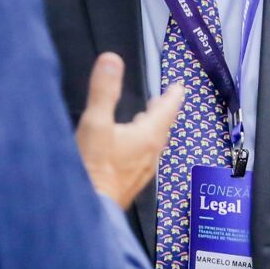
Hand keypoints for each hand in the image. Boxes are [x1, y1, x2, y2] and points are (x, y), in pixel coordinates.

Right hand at [76, 53, 184, 208]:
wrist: (90, 207)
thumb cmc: (94, 168)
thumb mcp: (95, 123)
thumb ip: (104, 90)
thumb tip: (111, 60)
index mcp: (148, 136)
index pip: (167, 110)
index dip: (173, 96)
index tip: (179, 87)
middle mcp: (150, 153)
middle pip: (162, 126)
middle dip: (163, 111)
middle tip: (164, 100)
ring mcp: (142, 169)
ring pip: (153, 143)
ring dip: (152, 128)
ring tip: (147, 119)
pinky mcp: (131, 180)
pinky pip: (143, 156)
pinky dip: (142, 143)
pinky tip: (130, 147)